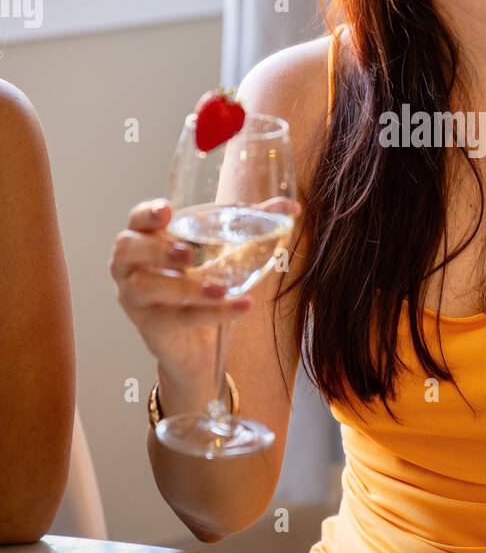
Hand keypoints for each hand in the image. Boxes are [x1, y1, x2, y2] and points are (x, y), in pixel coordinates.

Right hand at [109, 195, 301, 386]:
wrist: (199, 347)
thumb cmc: (203, 289)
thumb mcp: (224, 254)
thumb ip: (251, 226)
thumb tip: (291, 206)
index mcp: (147, 241)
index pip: (136, 219)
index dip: (146, 213)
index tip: (168, 211)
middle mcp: (131, 269)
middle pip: (127, 249)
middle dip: (157, 248)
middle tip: (188, 254)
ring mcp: (135, 300)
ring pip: (146, 287)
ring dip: (184, 286)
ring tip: (220, 287)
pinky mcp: (151, 328)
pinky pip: (178, 318)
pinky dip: (213, 312)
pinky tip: (243, 306)